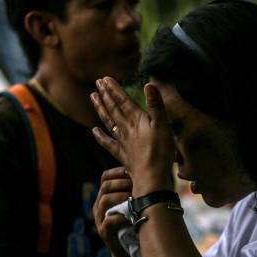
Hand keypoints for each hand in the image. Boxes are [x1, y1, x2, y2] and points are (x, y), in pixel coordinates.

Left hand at [91, 77, 174, 195]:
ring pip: (108, 122)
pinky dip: (100, 136)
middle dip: (105, 95)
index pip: (123, 100)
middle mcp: (126, 129)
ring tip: (92, 98)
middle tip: (97, 83)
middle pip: (113, 109)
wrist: (151, 178)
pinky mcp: (122, 155)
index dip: (114, 89)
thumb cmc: (161, 152)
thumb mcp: (163, 126)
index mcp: (137, 120)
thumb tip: (149, 83)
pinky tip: (94, 131)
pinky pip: (108, 143)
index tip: (104, 79)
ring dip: (100, 109)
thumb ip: (156, 104)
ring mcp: (122, 142)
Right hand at [92, 167, 133, 256]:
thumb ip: (138, 188)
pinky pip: (109, 221)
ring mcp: (100, 219)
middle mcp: (99, 206)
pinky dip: (122, 217)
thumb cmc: (136, 222)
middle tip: (138, 186)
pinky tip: (133, 216)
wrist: (130, 250)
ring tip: (136, 199)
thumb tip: (155, 169)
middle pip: (105, 186)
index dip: (119, 172)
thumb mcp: (135, 203)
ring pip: (105, 201)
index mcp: (105, 196)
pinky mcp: (104, 233)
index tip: (134, 172)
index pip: (106, 177)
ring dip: (122, 197)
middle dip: (123, 183)